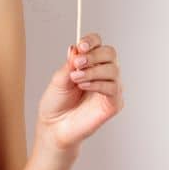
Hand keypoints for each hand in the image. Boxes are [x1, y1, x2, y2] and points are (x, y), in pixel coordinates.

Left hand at [37, 32, 123, 153]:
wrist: (54, 127)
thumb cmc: (56, 104)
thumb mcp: (59, 79)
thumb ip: (70, 64)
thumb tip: (76, 48)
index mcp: (91, 64)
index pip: (99, 44)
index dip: (92, 41)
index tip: (81, 46)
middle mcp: (103, 73)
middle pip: (110, 53)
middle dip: (93, 56)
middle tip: (77, 64)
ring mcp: (110, 88)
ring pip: (113, 70)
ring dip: (93, 71)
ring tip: (76, 79)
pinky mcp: (114, 103)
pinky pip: (113, 88)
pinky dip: (98, 84)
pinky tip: (84, 87)